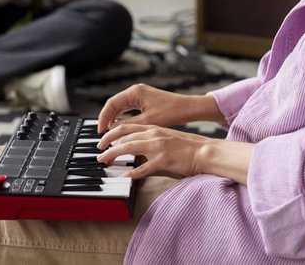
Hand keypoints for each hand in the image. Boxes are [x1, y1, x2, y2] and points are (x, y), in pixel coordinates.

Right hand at [96, 83, 223, 133]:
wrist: (188, 108)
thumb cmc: (172, 112)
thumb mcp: (148, 121)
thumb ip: (129, 124)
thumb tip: (113, 129)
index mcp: (135, 92)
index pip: (111, 103)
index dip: (103, 117)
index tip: (100, 130)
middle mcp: (136, 91)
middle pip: (114, 104)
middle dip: (107, 118)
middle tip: (102, 133)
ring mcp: (140, 94)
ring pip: (121, 106)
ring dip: (114, 118)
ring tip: (109, 132)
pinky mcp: (144, 100)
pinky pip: (128, 108)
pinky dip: (123, 117)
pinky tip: (120, 127)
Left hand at [96, 124, 210, 178]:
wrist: (204, 151)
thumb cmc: (187, 146)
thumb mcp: (166, 137)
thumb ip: (150, 140)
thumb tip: (134, 148)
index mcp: (154, 128)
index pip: (126, 127)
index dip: (111, 133)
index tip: (103, 141)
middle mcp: (153, 134)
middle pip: (123, 136)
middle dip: (107, 145)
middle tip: (100, 153)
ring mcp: (158, 147)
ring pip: (128, 148)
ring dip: (113, 155)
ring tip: (104, 162)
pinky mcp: (163, 161)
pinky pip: (142, 168)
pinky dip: (131, 173)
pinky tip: (123, 177)